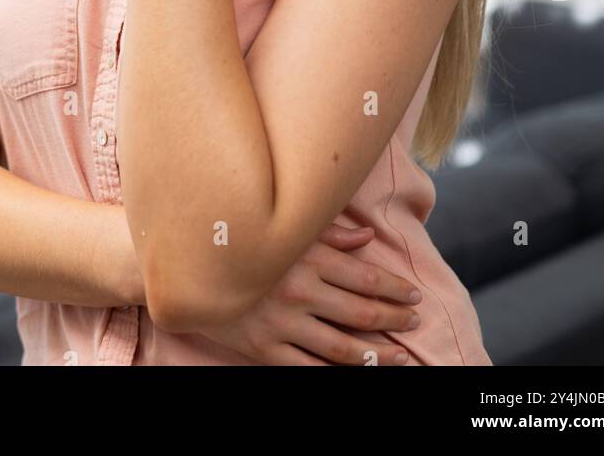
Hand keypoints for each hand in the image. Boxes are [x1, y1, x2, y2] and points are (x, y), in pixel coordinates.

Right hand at [194, 224, 421, 365]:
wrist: (188, 270)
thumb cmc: (244, 241)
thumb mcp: (286, 230)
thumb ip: (328, 233)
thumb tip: (367, 238)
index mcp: (306, 257)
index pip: (365, 276)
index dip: (394, 288)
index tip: (414, 294)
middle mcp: (298, 290)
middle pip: (359, 311)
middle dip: (393, 318)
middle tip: (415, 322)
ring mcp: (281, 323)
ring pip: (341, 346)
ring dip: (376, 354)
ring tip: (400, 356)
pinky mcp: (264, 349)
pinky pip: (308, 368)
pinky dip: (335, 374)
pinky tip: (355, 374)